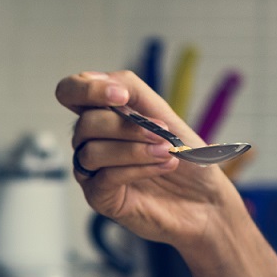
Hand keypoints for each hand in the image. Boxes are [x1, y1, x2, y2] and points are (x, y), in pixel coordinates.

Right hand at [54, 71, 241, 245]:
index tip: (121, 97)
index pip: (70, 92)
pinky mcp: (99, 197)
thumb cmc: (186, 157)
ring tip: (167, 152)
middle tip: (160, 132)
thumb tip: (102, 78)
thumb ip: (132, 90)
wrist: (206, 198)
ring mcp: (92, 171)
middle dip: (125, 126)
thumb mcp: (164, 113)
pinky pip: (106, 177)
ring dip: (134, 149)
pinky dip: (138, 168)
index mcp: (102, 115)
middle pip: (85, 123)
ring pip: (91, 151)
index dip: (86, 89)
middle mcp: (91, 141)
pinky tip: (163, 166)